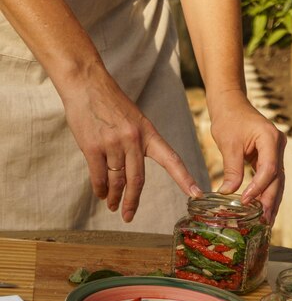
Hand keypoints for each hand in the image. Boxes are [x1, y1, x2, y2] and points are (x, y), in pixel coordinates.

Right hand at [62, 64, 202, 221]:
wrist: (85, 83)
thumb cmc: (109, 102)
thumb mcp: (133, 119)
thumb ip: (137, 143)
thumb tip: (130, 173)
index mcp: (148, 133)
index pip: (171, 159)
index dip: (185, 178)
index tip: (196, 194)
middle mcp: (133, 139)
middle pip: (137, 180)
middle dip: (132, 202)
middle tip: (128, 216)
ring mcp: (112, 143)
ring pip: (116, 180)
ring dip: (113, 197)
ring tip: (112, 205)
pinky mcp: (93, 146)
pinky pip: (98, 177)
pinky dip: (99, 189)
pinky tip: (100, 194)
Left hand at [208, 90, 286, 224]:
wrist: (231, 104)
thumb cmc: (229, 118)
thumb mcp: (228, 144)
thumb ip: (231, 169)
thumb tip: (227, 193)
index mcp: (270, 139)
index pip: (268, 169)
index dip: (258, 188)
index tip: (245, 201)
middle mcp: (278, 145)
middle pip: (277, 179)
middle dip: (271, 201)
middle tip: (265, 222)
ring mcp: (276, 151)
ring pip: (277, 181)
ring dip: (271, 201)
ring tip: (266, 221)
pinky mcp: (269, 156)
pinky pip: (270, 178)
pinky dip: (265, 192)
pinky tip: (262, 208)